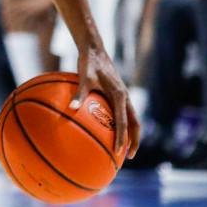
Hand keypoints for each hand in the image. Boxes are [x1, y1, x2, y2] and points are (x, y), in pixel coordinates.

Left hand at [73, 43, 136, 160]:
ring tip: (123, 149)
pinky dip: (122, 125)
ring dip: (130, 134)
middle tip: (128, 157)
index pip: (124, 122)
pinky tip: (109, 132)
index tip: (119, 152)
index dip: (122, 138)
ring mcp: (123, 96)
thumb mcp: (83, 77)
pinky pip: (123, 113)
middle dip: (134, 141)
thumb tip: (71, 108)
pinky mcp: (118, 94)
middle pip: (135, 124)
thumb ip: (80, 93)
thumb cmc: (88, 63)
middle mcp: (125, 97)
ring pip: (132, 119)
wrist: (94, 49)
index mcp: (120, 95)